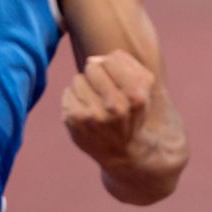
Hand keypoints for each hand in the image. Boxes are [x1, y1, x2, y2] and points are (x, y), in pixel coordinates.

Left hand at [62, 49, 153, 164]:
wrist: (122, 152)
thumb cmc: (132, 111)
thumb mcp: (144, 87)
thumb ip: (126, 63)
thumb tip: (94, 59)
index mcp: (135, 96)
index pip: (112, 60)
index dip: (112, 66)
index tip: (116, 79)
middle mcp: (115, 107)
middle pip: (93, 67)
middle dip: (96, 75)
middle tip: (103, 91)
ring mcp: (93, 116)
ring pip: (78, 79)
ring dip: (85, 87)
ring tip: (95, 103)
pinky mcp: (75, 121)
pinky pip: (67, 92)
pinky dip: (74, 98)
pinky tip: (85, 111)